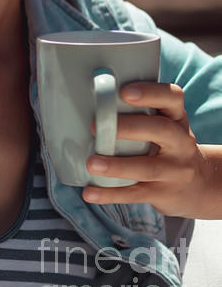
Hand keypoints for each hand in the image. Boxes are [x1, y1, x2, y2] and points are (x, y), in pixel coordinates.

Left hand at [82, 82, 219, 218]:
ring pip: (148, 167)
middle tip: (95, 126)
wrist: (200, 185)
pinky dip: (110, 194)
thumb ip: (138, 114)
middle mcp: (180, 143)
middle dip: (129, 127)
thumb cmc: (167, 147)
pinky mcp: (163, 193)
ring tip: (91, 163)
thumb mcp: (164, 126)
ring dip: (117, 166)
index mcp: (176, 119)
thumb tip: (85, 100)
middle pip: (161, 130)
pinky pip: (136, 194)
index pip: (172, 98)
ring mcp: (174, 170)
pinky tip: (89, 192)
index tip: (124, 92)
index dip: (151, 93)